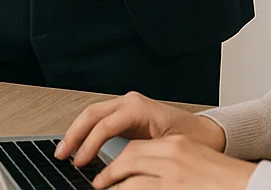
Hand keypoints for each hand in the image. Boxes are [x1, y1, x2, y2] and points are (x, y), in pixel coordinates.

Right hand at [58, 92, 225, 167]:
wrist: (209, 133)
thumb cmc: (194, 140)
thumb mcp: (166, 149)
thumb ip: (140, 156)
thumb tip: (119, 168)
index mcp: (139, 107)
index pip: (105, 124)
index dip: (89, 144)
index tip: (79, 162)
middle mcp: (130, 102)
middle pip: (91, 114)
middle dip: (73, 134)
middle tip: (61, 155)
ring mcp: (127, 105)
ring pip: (92, 115)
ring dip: (76, 132)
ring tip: (64, 152)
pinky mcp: (126, 114)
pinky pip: (100, 120)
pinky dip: (87, 132)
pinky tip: (80, 147)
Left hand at [93, 135, 254, 188]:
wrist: (251, 185)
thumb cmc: (224, 179)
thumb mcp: (193, 161)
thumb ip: (167, 163)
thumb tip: (137, 175)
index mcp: (177, 145)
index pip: (136, 147)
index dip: (117, 158)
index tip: (107, 168)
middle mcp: (173, 156)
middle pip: (128, 157)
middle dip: (108, 171)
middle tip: (97, 182)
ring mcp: (173, 175)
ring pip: (130, 177)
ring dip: (112, 184)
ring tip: (103, 189)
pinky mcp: (173, 189)